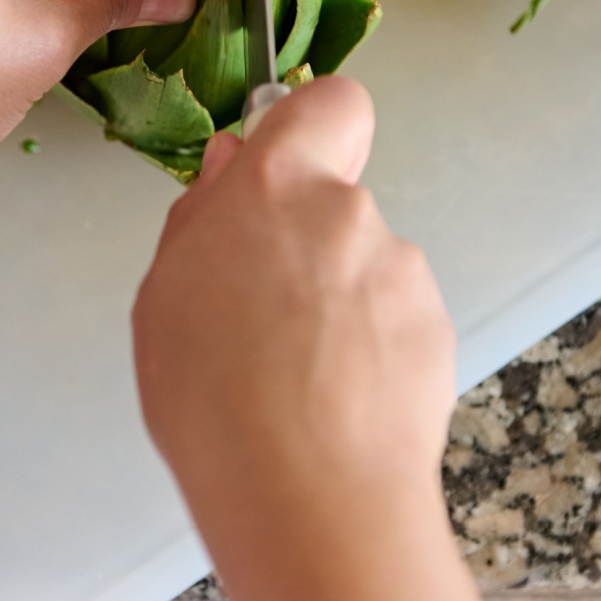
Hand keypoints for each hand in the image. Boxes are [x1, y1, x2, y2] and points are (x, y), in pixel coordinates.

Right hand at [133, 76, 456, 511]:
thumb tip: (230, 166)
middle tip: (263, 318)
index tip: (285, 170)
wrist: (308, 498)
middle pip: (333, 203)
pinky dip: (372, 345)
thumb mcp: (162, 302)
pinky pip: (395, 317)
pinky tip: (339, 399)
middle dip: (304, 244)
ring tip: (298, 377)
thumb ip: (201, 218)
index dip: (312, 126)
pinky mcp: (438, 327)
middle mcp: (350, 214)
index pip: (331, 103)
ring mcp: (402, 271)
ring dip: (337, 301)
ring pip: (363, 266)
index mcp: (277, 189)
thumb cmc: (211, 399)